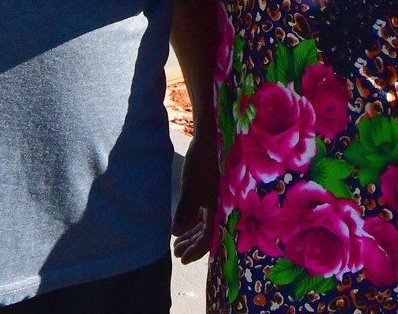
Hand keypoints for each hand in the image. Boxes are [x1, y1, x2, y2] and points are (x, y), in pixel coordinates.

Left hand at [171, 133, 217, 262]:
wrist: (211, 138)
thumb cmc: (201, 163)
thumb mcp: (190, 187)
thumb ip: (185, 210)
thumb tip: (175, 233)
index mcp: (220, 209)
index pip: (208, 239)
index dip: (195, 251)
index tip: (181, 259)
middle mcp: (222, 207)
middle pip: (208, 234)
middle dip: (191, 245)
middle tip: (176, 253)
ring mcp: (218, 200)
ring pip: (205, 224)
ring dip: (191, 234)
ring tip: (177, 242)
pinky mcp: (213, 192)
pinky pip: (205, 214)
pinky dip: (194, 222)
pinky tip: (184, 225)